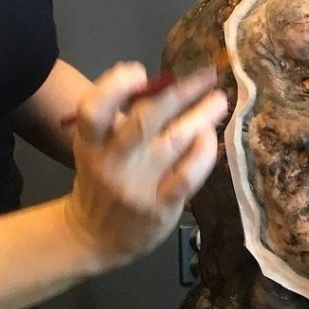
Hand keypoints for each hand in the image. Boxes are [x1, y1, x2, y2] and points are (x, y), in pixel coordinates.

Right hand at [63, 63, 227, 269]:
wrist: (94, 237)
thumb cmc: (102, 179)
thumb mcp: (97, 148)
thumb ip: (122, 119)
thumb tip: (166, 83)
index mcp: (90, 142)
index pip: (93, 110)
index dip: (113, 86)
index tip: (139, 70)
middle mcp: (112, 162)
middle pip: (144, 121)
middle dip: (179, 93)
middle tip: (206, 75)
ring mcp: (138, 186)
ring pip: (174, 142)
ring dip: (201, 116)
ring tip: (218, 100)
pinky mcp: (160, 207)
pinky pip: (188, 175)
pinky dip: (203, 152)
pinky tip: (210, 137)